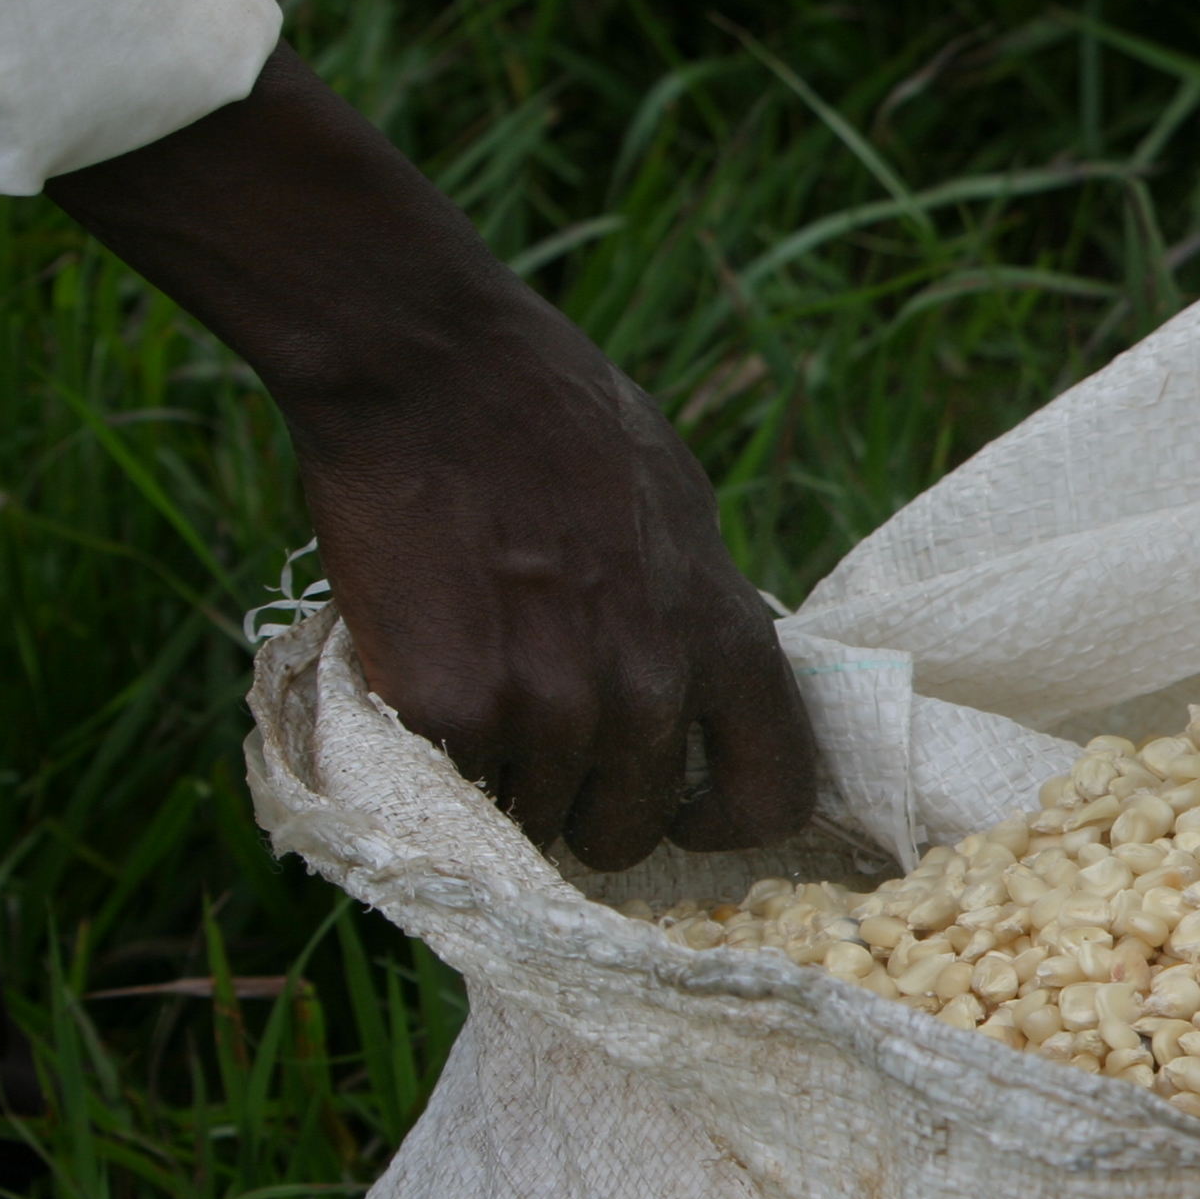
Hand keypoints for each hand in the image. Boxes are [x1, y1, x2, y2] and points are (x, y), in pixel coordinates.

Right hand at [50, 49, 815, 870]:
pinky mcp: (448, 710)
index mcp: (724, 640)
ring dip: (507, 776)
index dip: (728, 823)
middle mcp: (648, 691)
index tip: (686, 813)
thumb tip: (704, 679)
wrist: (432, 371)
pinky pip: (453, 782)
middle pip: (627, 827)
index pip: (774, 796)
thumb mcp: (681, 513)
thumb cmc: (561, 421)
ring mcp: (547, 707)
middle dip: (589, 804)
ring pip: (533, 814)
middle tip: (546, 744)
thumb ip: (700, 612)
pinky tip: (425, 678)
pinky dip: (436, 751)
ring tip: (478, 684)